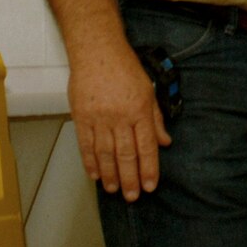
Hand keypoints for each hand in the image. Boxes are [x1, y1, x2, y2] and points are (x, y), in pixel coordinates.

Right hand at [66, 43, 170, 199]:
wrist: (97, 51)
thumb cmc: (124, 67)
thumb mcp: (148, 89)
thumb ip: (155, 119)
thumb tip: (164, 142)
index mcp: (140, 110)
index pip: (146, 146)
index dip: (148, 169)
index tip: (149, 186)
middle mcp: (120, 116)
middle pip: (126, 154)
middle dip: (130, 178)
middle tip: (132, 196)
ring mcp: (99, 118)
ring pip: (105, 154)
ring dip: (110, 175)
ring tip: (114, 189)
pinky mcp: (82, 117)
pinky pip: (86, 145)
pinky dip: (90, 162)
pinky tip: (95, 174)